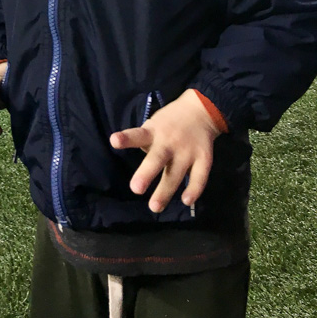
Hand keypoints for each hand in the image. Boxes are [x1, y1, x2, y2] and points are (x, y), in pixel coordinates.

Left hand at [109, 90, 222, 213]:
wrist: (200, 110)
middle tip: (136, 189)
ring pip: (176, 173)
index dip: (126, 139)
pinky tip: (186, 201)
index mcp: (153, 132)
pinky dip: (194, 189)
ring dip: (165, 191)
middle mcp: (169, 142)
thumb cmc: (169, 123)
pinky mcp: (204, 159)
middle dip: (146, 173)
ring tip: (155, 206)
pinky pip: (199, 177)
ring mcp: (187, 151)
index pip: (137, 135)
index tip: (114, 141)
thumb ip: (145, 144)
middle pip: (157, 158)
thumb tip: (140, 169)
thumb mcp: (153, 125)